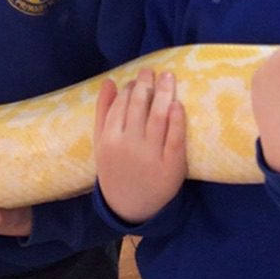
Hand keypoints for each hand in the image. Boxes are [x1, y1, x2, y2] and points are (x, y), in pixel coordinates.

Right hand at [95, 69, 186, 223]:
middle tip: (153, 72)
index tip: (137, 80)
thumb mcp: (101, 143)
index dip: (130, 88)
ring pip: (158, 117)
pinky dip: (177, 119)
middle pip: (140, 106)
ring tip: (169, 78)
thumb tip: (110, 81)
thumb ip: (103, 111)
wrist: (130, 206)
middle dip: (146, 84)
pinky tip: (178, 105)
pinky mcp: (171, 166)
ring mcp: (151, 156)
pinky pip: (175, 138)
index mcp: (109, 139)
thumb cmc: (115, 169)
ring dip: (164, 93)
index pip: (121, 104)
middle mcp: (128, 145)